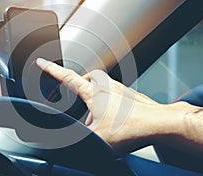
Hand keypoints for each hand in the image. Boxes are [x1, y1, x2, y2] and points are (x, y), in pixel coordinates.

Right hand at [36, 58, 173, 153]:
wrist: (160, 123)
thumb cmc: (132, 127)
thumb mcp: (98, 137)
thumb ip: (79, 137)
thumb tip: (64, 141)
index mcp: (94, 93)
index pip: (67, 78)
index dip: (52, 70)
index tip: (42, 62)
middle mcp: (107, 87)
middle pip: (87, 77)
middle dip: (78, 82)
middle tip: (74, 93)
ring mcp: (121, 90)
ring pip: (102, 86)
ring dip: (95, 96)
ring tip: (95, 114)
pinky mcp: (131, 96)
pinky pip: (115, 94)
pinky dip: (109, 102)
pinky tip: (113, 117)